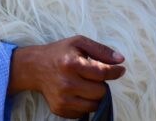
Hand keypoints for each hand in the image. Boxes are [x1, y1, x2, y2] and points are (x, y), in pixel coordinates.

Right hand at [8, 35, 124, 118]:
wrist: (34, 67)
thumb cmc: (59, 53)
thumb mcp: (78, 43)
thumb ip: (101, 50)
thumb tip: (121, 60)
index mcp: (71, 64)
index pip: (102, 73)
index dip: (114, 72)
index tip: (120, 70)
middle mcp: (66, 83)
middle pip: (100, 92)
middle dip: (101, 84)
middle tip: (92, 76)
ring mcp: (62, 99)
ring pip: (94, 105)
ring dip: (94, 95)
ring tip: (85, 84)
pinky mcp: (59, 109)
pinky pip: (83, 113)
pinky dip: (84, 103)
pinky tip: (76, 92)